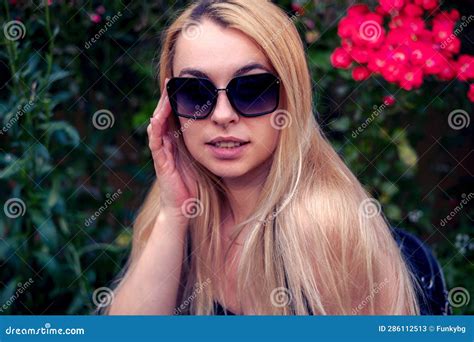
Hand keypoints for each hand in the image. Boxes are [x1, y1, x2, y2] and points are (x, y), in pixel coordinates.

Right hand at [147, 78, 198, 219]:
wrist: (185, 207)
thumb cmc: (194, 185)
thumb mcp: (202, 159)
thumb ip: (206, 145)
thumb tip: (223, 130)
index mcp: (177, 143)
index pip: (175, 117)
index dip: (177, 101)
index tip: (184, 84)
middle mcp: (167, 145)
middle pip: (165, 117)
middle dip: (167, 99)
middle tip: (172, 81)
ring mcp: (162, 153)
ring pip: (158, 125)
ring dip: (161, 109)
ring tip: (165, 93)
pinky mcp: (160, 163)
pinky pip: (156, 142)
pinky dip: (156, 129)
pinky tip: (158, 118)